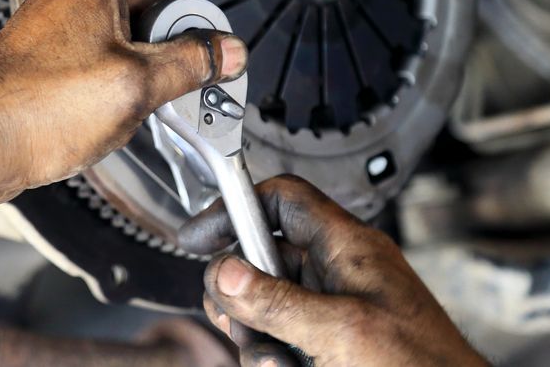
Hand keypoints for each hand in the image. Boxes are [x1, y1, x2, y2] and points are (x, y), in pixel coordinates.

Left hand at [0, 0, 246, 194]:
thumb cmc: (38, 107)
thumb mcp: (136, 85)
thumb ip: (188, 64)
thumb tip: (224, 51)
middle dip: (171, 15)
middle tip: (190, 50)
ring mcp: (54, 30)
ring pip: (116, 22)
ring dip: (148, 47)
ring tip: (163, 85)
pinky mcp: (45, 62)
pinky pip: (95, 50)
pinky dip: (121, 67)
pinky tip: (130, 104)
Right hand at [180, 175, 488, 366]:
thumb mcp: (342, 331)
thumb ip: (277, 301)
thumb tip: (224, 273)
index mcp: (348, 248)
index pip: (282, 199)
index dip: (238, 209)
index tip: (200, 237)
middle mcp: (336, 273)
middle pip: (259, 261)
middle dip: (240, 296)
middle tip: (238, 321)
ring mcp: (331, 312)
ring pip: (262, 308)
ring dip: (256, 339)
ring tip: (278, 362)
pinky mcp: (327, 345)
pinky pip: (277, 341)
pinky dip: (271, 359)